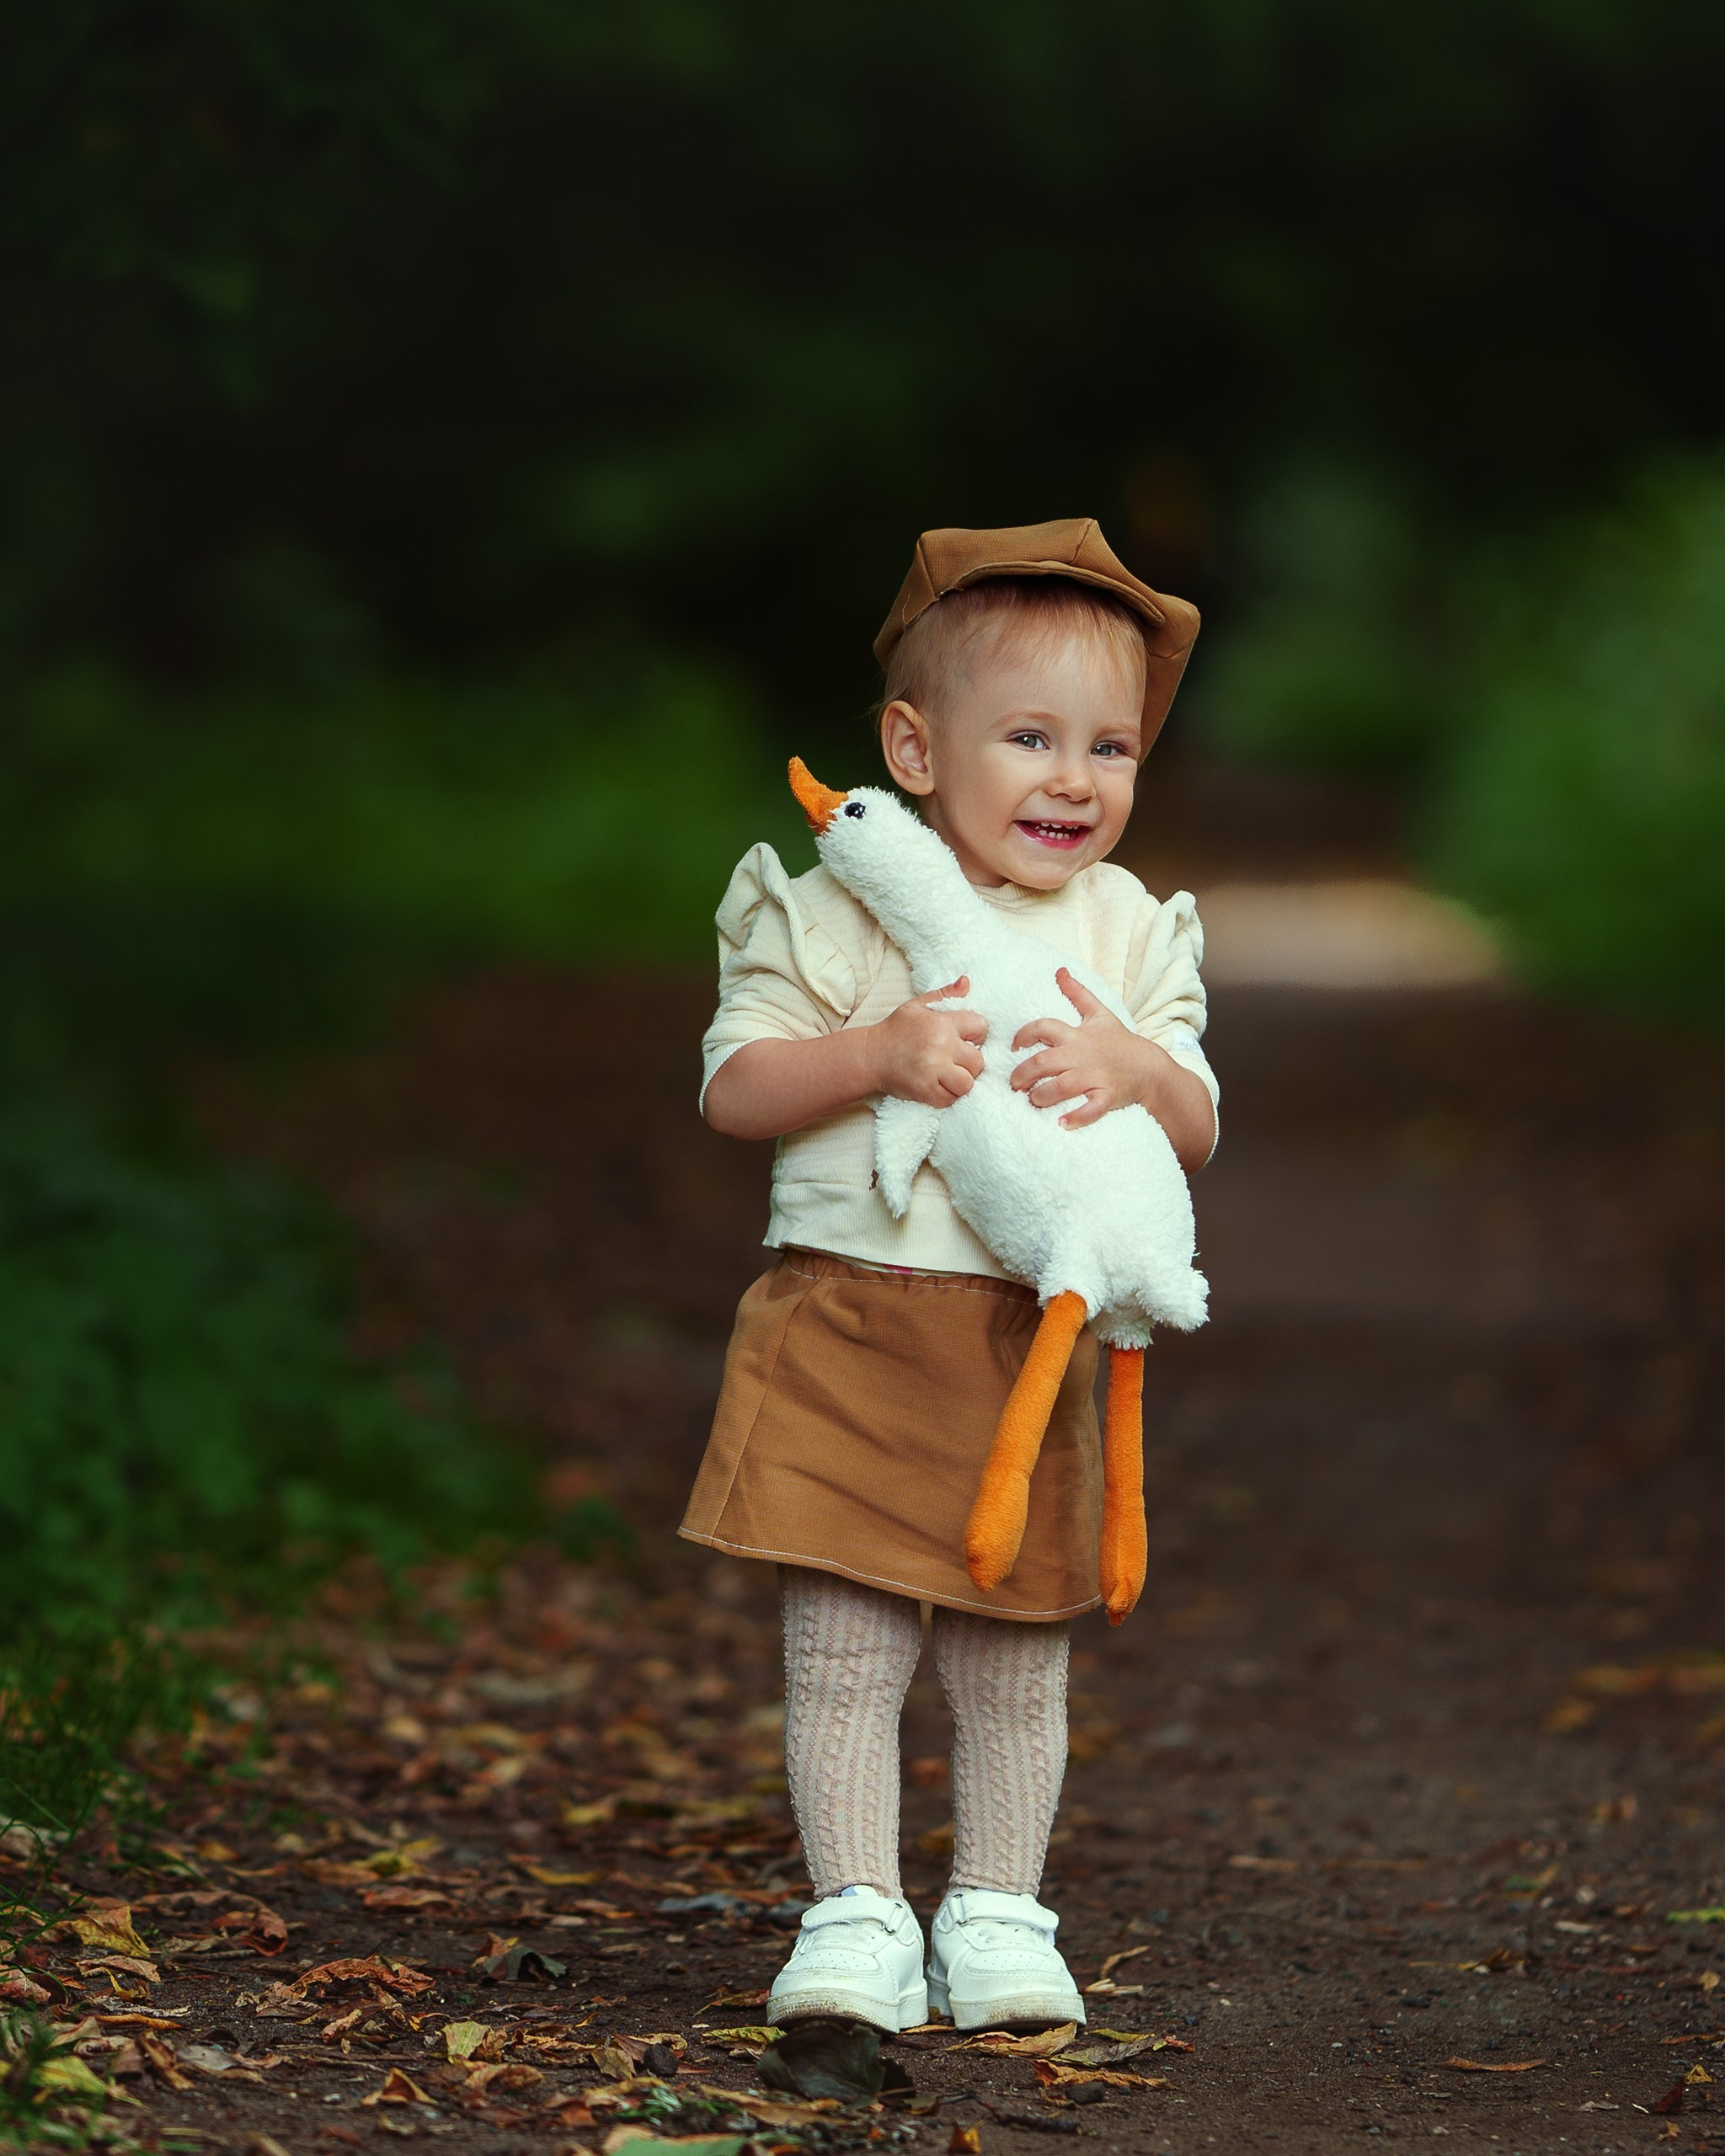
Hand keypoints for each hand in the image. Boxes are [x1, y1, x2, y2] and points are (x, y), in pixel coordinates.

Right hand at [868, 978, 987, 1106]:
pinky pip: (950, 1099)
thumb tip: (967, 981)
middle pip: (978, 1061)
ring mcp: (933, 1070)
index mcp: (942, 1023)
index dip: (976, 1036)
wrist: (870, 1056)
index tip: (964, 1040)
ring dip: (960, 1082)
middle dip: (969, 1064)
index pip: (980, 1027)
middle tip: (954, 1062)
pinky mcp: (925, 1090)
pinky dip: (946, 1096)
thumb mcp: (918, 1006)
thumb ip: (945, 994)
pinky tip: (936, 1086)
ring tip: (947, 1076)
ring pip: (967, 1083)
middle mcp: (940, 1046)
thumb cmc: (895, 1030)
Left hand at [1011, 967, 1157, 1129]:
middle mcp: (1083, 1055)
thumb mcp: (1099, 1013)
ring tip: (1033, 1101)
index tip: (1014, 1047)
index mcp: (1077, 1035)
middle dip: (1024, 1073)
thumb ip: (1077, 993)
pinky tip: (1062, 1124)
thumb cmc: (1118, 1041)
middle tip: (1014, 1084)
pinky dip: (1077, 1118)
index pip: (1043, 1028)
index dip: (1024, 1035)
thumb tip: (1059, 970)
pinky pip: (1092, 1109)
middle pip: (1045, 1061)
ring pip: (1063, 1086)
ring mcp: (1096, 1076)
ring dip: (1043, 1095)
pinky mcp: (1108, 1095)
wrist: (1149, 1067)